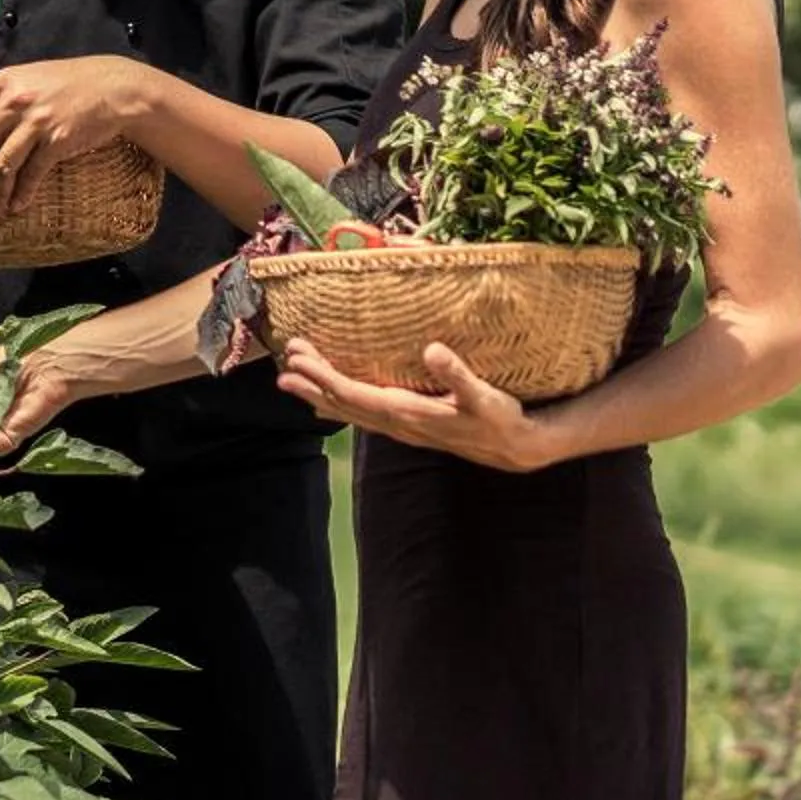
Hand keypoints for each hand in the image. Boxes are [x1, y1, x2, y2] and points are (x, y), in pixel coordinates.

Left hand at [0, 57, 160, 217]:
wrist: (112, 87)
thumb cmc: (65, 83)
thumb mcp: (26, 79)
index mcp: (2, 82)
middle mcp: (15, 101)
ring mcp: (36, 122)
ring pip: (2, 163)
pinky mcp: (57, 141)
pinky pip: (32, 173)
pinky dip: (23, 194)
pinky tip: (15, 208)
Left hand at [272, 338, 564, 472]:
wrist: (515, 449)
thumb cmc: (500, 418)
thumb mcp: (485, 396)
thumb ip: (458, 375)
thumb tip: (433, 351)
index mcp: (409, 413)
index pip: (356, 393)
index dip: (325, 377)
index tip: (299, 360)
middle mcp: (397, 424)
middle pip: (345, 403)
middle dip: (313, 382)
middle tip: (285, 361)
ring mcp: (400, 428)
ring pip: (350, 411)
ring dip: (320, 393)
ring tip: (290, 378)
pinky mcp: (406, 427)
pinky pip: (362, 415)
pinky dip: (339, 405)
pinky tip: (325, 400)